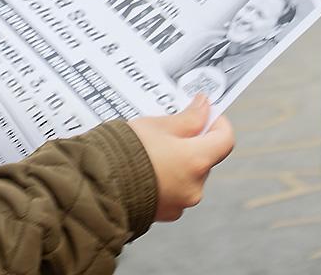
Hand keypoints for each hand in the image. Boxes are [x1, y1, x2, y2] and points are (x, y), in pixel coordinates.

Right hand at [129, 94, 234, 221]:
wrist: (96, 184)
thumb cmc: (123, 150)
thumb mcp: (155, 125)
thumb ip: (186, 118)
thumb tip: (204, 106)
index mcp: (196, 160)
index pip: (225, 139)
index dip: (216, 122)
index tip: (203, 113)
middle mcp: (195, 185)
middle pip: (204, 158)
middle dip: (189, 143)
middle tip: (164, 131)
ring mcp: (181, 202)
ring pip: (187, 175)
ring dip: (175, 163)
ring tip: (146, 152)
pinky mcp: (166, 213)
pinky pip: (173, 192)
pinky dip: (163, 180)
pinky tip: (141, 170)